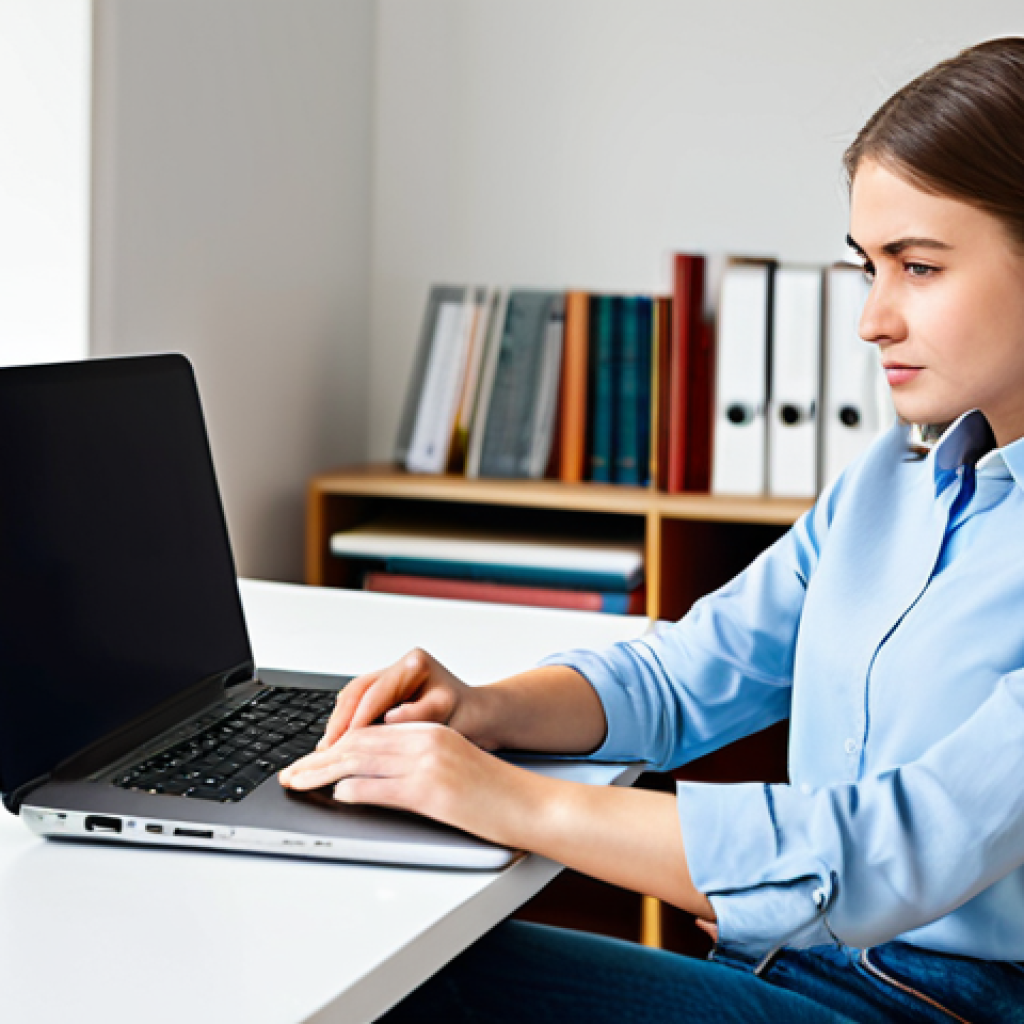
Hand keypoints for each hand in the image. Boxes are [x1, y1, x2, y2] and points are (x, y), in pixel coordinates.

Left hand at [280, 721, 531, 844]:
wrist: (530, 804)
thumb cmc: (494, 792)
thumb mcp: (451, 764)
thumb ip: (413, 764)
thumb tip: (366, 777)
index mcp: (430, 731)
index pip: (370, 730)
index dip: (334, 744)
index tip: (311, 758)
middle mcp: (426, 741)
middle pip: (359, 743)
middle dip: (318, 758)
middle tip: (292, 772)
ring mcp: (428, 765)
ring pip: (361, 762)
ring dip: (322, 772)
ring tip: (299, 782)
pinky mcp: (432, 792)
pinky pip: (382, 786)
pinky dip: (354, 789)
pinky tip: (336, 793)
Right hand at [318, 648, 494, 751]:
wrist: (478, 715)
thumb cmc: (468, 714)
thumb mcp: (447, 714)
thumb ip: (418, 714)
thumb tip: (390, 718)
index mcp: (414, 664)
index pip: (376, 691)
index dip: (357, 718)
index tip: (344, 741)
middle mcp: (399, 666)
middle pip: (358, 691)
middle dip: (340, 720)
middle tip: (326, 748)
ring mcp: (391, 677)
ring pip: (354, 697)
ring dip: (339, 722)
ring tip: (327, 748)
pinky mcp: (386, 693)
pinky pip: (359, 705)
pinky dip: (347, 723)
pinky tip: (339, 743)